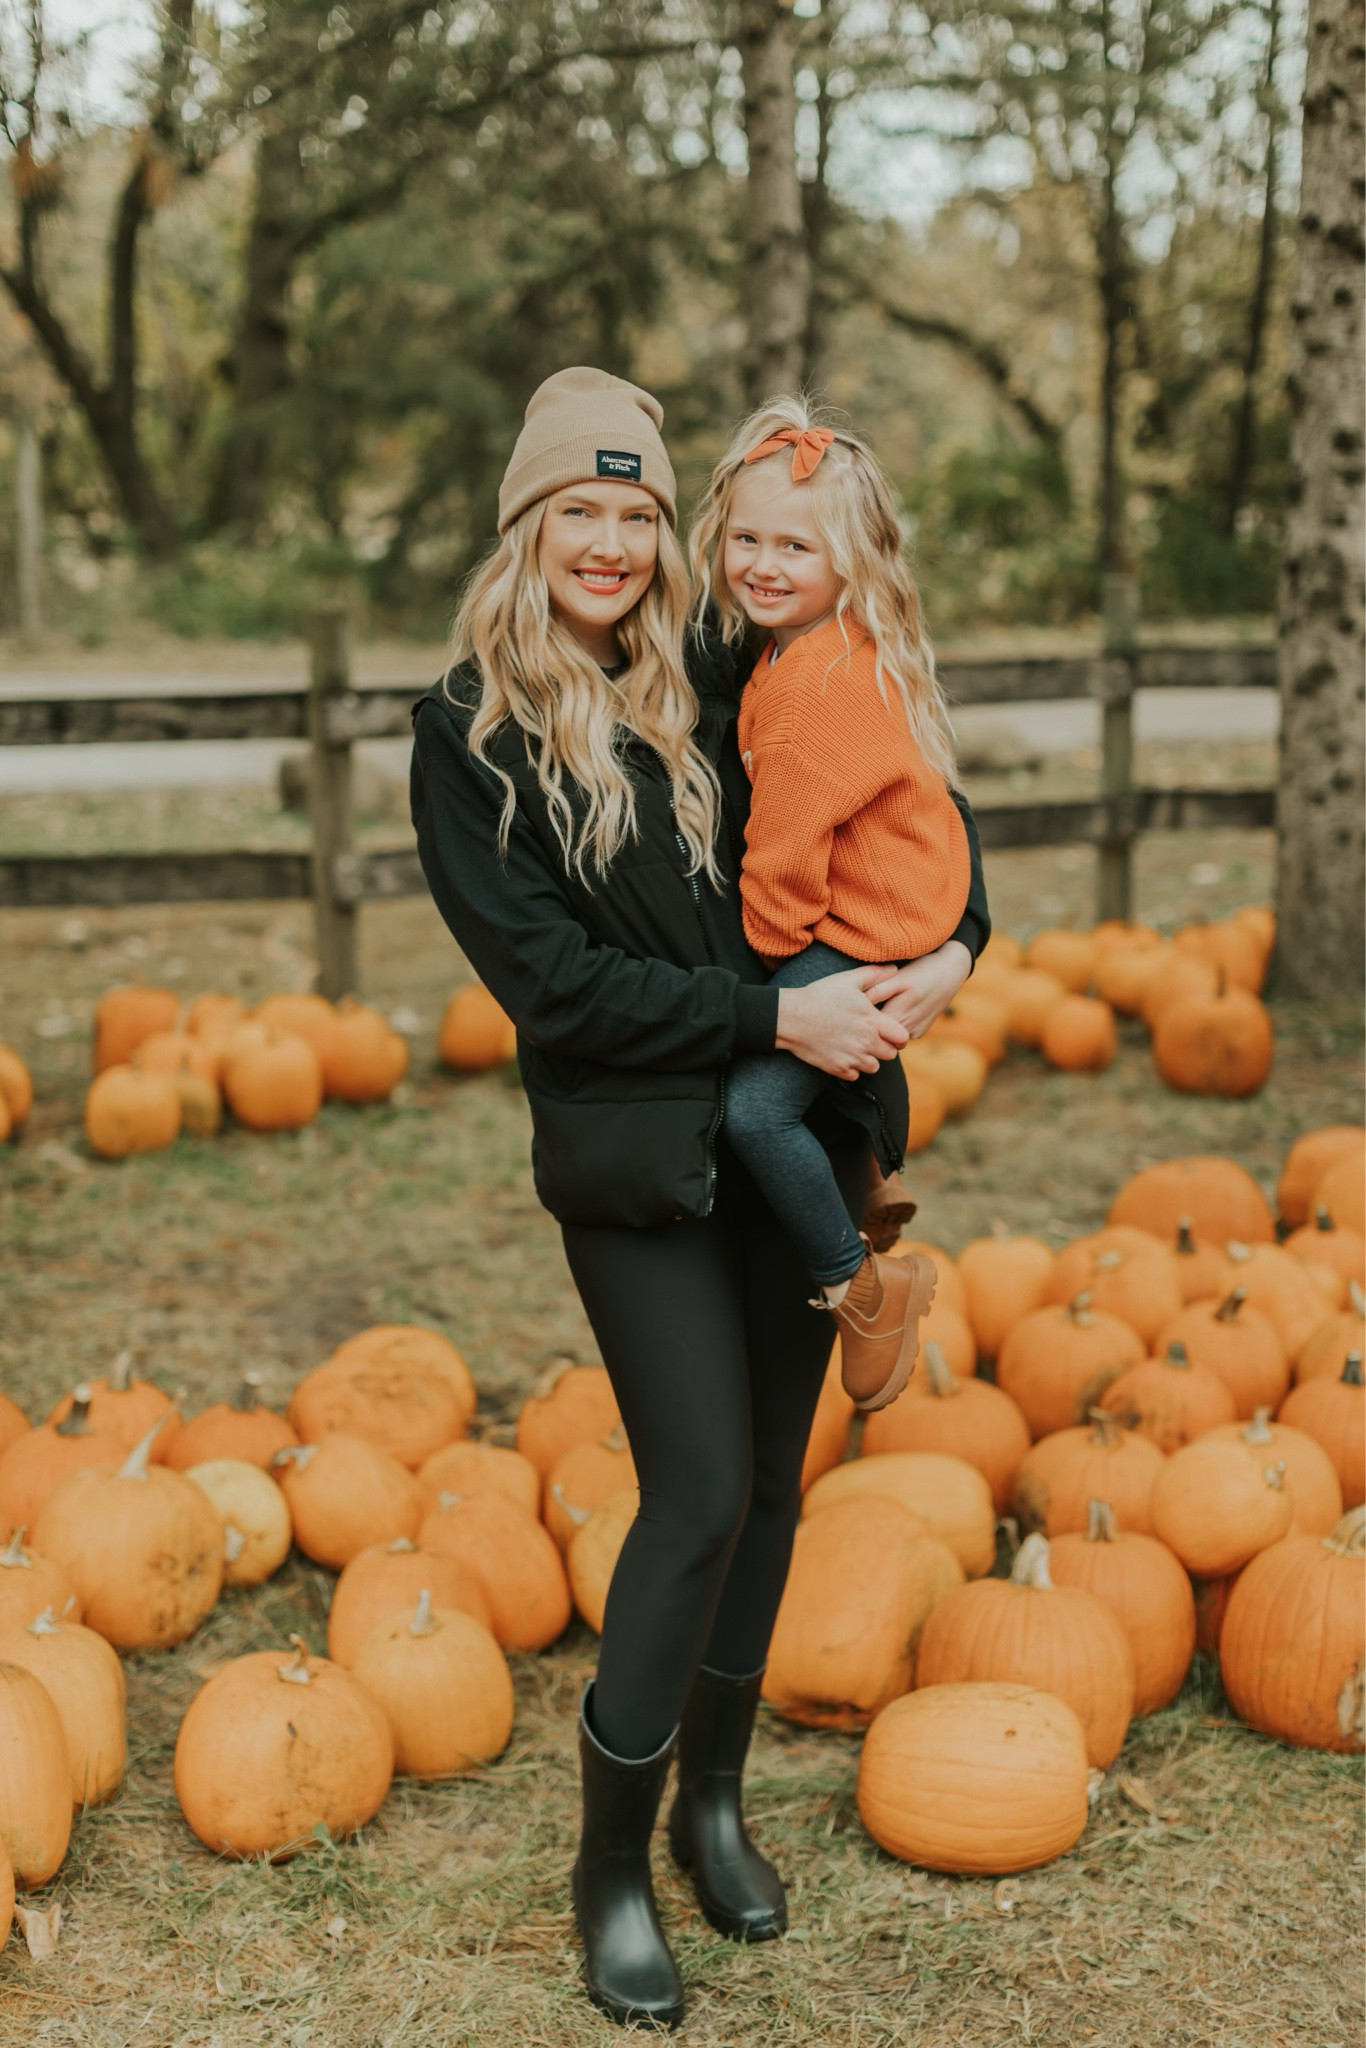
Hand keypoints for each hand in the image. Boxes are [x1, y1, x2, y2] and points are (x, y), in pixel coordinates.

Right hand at [775, 967, 909, 1079]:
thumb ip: (875, 974)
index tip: (891, 1032)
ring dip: (869, 1059)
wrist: (791, 1017)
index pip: (902, 1038)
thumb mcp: (848, 980)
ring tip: (857, 1046)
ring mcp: (852, 1058)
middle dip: (885, 1047)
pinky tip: (843, 1054)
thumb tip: (894, 969)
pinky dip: (851, 1068)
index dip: (899, 1036)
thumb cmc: (820, 996)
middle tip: (872, 1038)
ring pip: (874, 1067)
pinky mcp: (838, 1069)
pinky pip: (854, 1076)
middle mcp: (867, 1043)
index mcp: (873, 1022)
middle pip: (890, 1055)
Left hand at [866, 940, 972, 1038]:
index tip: (853, 1011)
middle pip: (878, 1037)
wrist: (952, 971)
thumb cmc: (922, 970)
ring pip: (889, 1038)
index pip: (869, 1029)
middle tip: (860, 1010)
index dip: (859, 1021)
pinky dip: (895, 1025)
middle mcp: (907, 1030)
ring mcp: (915, 1033)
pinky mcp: (920, 1032)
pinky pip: (901, 1034)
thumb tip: (858, 1002)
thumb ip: (878, 991)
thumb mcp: (899, 977)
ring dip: (882, 1027)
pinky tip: (896, 1009)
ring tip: (879, 1007)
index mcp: (897, 1017)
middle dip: (868, 1026)